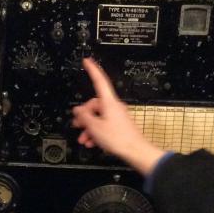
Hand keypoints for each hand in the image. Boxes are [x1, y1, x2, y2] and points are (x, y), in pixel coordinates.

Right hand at [71, 57, 165, 175]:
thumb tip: (78, 110)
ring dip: (89, 127)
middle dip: (84, 115)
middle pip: (94, 105)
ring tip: (84, 138)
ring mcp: (117, 116)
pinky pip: (104, 124)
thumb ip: (84, 116)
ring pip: (98, 117)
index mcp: (108, 102)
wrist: (135, 151)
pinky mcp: (119, 125)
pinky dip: (96, 132)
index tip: (87, 61)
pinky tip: (92, 142)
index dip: (92, 69)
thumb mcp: (95, 127)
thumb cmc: (119, 138)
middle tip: (77, 124)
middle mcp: (114, 106)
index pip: (100, 80)